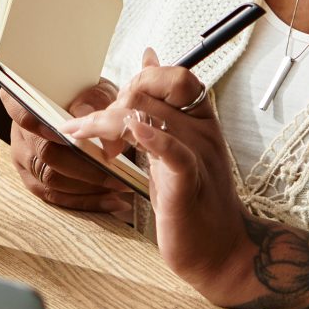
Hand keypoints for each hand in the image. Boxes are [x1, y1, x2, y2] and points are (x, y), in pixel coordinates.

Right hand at [7, 81, 137, 224]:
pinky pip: (57, 198)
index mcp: (25, 105)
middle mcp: (20, 135)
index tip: (65, 131)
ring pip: (51, 180)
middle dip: (83, 165)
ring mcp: (25, 162)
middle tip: (115, 171)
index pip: (22, 113)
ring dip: (87, 186)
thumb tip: (84, 115)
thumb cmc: (91, 102)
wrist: (89, 119)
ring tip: (119, 186)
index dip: (39, 123)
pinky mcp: (36, 184)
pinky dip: (87, 201)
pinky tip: (113, 201)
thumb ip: (93, 100)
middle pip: (46, 154)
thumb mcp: (96, 91)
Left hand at [65, 50, 255, 303]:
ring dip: (107, 122)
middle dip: (115, 101)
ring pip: (151, 115)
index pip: (173, 75)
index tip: (115, 108)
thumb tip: (149, 56)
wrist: (221, 251)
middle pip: (155, 88)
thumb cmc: (195, 200)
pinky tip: (133, 133)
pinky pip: (175, 152)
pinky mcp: (189, 183)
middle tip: (93, 130)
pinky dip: (153, 138)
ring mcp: (199, 155)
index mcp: (201, 119)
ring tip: (87, 138)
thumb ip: (161, 103)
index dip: (139, 82)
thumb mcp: (176, 141)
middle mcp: (202, 131)